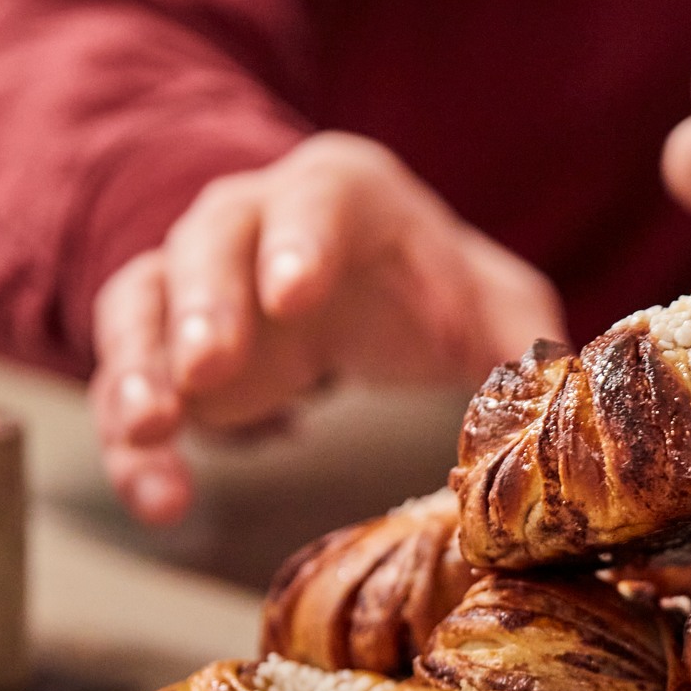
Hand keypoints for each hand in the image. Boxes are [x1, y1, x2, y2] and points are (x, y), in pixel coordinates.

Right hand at [90, 132, 565, 524]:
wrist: (364, 292)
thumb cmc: (434, 290)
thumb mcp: (495, 305)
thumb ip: (526, 340)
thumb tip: (561, 391)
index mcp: (343, 193)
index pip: (316, 198)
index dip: (300, 239)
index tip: (294, 294)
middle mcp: (253, 218)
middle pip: (211, 243)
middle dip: (207, 305)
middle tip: (208, 368)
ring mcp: (193, 278)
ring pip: (144, 302)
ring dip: (139, 366)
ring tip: (151, 429)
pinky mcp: (160, 346)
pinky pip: (129, 380)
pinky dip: (133, 442)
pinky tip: (158, 497)